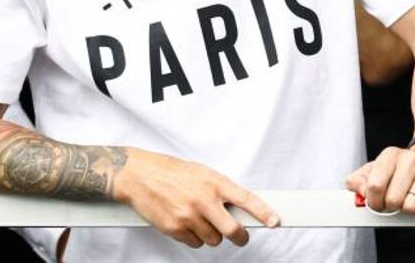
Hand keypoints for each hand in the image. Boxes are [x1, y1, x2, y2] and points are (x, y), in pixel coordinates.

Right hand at [114, 148, 279, 248]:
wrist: (139, 175)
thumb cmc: (170, 171)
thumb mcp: (201, 173)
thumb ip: (220, 189)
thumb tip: (238, 206)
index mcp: (214, 182)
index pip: (246, 199)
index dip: (263, 212)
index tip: (275, 221)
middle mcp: (204, 200)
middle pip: (233, 230)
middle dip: (240, 236)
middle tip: (240, 236)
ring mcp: (189, 216)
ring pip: (214, 240)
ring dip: (212, 235)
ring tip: (201, 219)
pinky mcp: (175, 229)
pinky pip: (195, 243)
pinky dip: (194, 238)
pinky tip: (186, 223)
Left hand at [345, 144, 414, 213]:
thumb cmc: (401, 168)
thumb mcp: (377, 168)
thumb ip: (359, 179)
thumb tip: (355, 189)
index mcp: (390, 155)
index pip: (374, 186)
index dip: (373, 202)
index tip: (376, 204)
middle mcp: (409, 159)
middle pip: (393, 200)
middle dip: (391, 207)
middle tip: (395, 201)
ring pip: (412, 207)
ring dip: (409, 208)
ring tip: (410, 197)